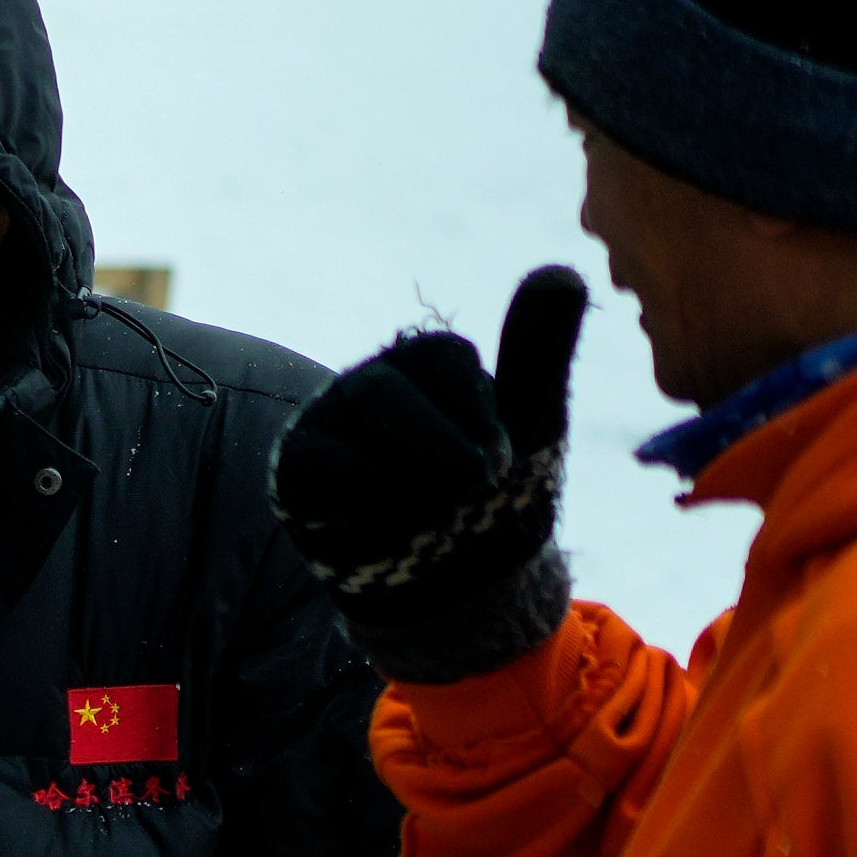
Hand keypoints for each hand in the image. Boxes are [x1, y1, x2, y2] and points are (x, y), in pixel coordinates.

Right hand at [274, 263, 586, 681]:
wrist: (459, 587)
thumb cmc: (496, 501)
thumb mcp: (533, 425)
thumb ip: (541, 349)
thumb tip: (562, 268)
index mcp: (427, 365)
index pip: (442, 359)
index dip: (476, 414)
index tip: (500, 465)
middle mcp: (370, 383)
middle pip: (386, 389)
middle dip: (438, 448)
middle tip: (473, 490)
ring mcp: (325, 424)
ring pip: (354, 423)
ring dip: (406, 476)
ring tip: (430, 516)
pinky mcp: (294, 467)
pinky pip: (319, 465)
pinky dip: (364, 501)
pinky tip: (383, 525)